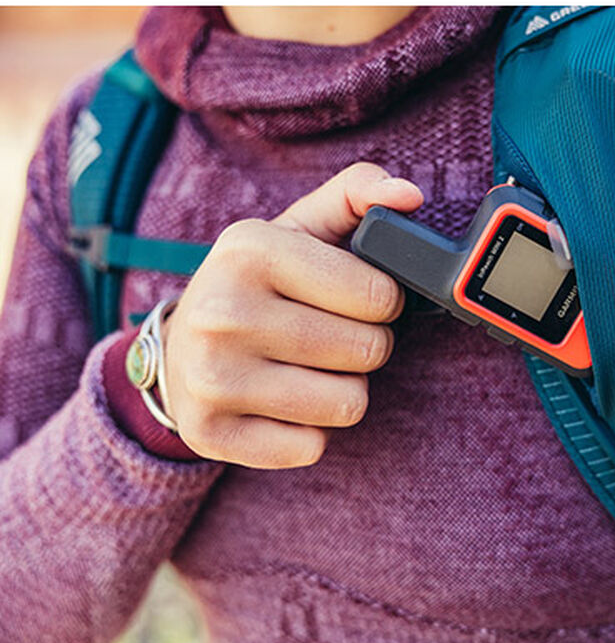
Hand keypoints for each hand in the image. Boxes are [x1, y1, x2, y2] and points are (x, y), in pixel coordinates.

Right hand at [161, 162, 423, 467]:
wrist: (176, 351)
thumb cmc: (256, 284)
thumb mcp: (298, 228)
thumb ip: (358, 195)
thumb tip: (409, 195)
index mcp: (249, 250)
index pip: (379, 294)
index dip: (381, 300)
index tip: (354, 298)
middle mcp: (223, 313)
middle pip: (368, 351)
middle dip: (365, 345)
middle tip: (329, 335)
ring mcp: (212, 379)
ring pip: (347, 405)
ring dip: (342, 390)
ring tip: (307, 368)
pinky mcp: (211, 435)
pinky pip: (312, 447)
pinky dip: (308, 431)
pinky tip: (279, 403)